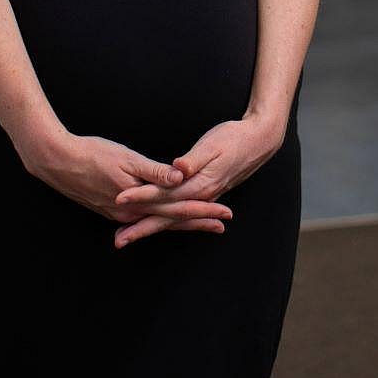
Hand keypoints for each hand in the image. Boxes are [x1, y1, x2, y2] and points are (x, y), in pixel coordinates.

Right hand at [25, 131, 232, 238]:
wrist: (58, 161)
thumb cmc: (93, 154)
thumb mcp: (127, 159)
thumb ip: (155, 172)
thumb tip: (180, 180)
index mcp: (139, 202)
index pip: (179, 210)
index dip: (203, 212)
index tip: (224, 214)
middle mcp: (132, 214)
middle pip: (172, 221)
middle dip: (198, 222)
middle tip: (223, 224)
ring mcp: (120, 214)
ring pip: (158, 222)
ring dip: (181, 222)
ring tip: (201, 223)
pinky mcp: (112, 209)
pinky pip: (143, 219)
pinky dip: (159, 221)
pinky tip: (164, 220)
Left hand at [111, 114, 283, 248]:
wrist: (259, 141)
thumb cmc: (234, 138)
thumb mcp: (213, 144)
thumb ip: (193, 160)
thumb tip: (177, 168)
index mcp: (200, 185)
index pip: (165, 195)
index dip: (141, 197)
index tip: (120, 199)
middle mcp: (201, 197)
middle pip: (166, 216)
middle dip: (141, 227)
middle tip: (117, 240)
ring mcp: (204, 198)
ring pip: (172, 218)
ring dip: (150, 228)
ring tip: (128, 236)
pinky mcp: (205, 195)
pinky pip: (181, 214)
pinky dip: (166, 222)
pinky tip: (156, 225)